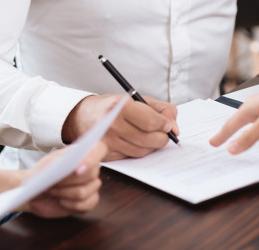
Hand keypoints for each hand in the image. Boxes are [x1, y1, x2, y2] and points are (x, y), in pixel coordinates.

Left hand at [21, 141, 105, 217]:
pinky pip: (88, 204)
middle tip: (54, 183)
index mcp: (79, 153)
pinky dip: (72, 205)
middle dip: (70, 181)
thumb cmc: (37, 177)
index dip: (91, 159)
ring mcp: (89, 184)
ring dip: (67, 193)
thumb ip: (51, 163)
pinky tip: (62, 202)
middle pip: (92, 173)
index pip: (98, 149)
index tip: (77, 169)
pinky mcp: (87, 201)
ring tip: (54, 191)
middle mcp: (88, 167)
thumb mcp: (39, 167)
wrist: (33, 194)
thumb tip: (62, 162)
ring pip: (87, 191)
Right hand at [62, 93, 177, 159]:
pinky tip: (137, 143)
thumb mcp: (138, 99)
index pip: (151, 122)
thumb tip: (175, 129)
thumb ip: (162, 110)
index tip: (166, 124)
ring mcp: (107, 142)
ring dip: (152, 146)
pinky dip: (139, 152)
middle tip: (163, 133)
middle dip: (161, 138)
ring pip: (142, 152)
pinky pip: (131, 158)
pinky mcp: (106, 155)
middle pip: (149, 140)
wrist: (83, 116)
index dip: (164, 124)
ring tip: (150, 137)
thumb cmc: (114, 106)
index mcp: (120, 107)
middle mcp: (112, 125)